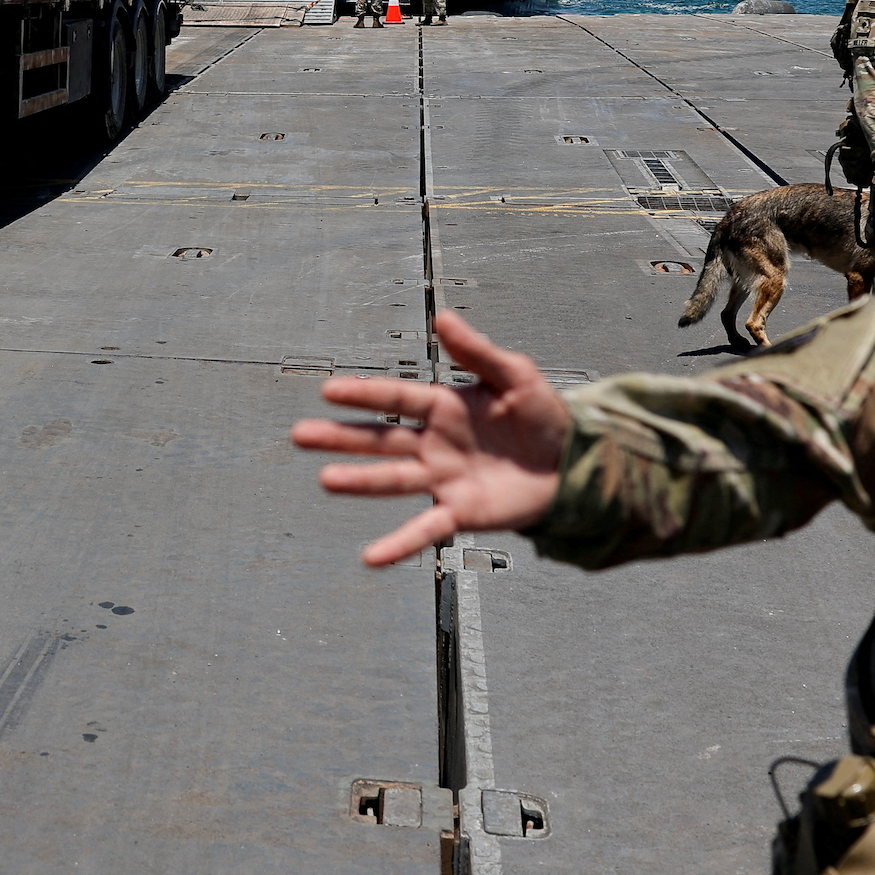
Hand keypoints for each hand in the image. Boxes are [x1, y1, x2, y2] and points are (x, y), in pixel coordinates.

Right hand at [292, 311, 571, 565]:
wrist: (573, 464)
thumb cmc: (542, 416)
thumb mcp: (516, 375)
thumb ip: (478, 352)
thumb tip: (444, 317)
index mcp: (443, 407)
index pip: (396, 399)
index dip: (364, 395)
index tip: (328, 391)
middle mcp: (433, 444)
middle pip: (380, 440)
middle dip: (341, 437)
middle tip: (300, 434)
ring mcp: (443, 480)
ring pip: (393, 480)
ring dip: (359, 482)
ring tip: (325, 480)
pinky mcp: (460, 513)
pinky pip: (425, 530)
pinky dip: (398, 544)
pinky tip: (370, 557)